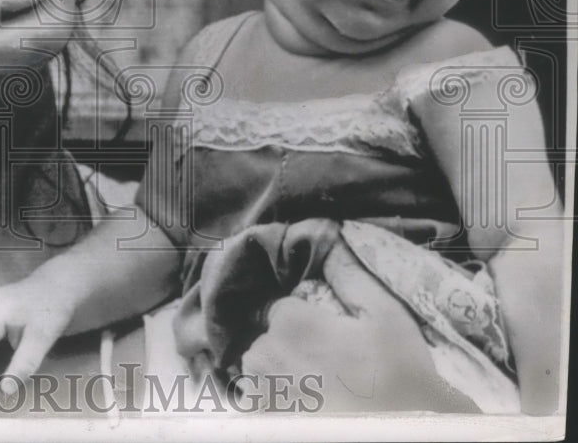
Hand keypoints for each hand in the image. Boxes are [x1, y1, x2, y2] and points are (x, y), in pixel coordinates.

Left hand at [239, 243, 478, 411]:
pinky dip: (279, 401)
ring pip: (263, 368)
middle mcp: (261, 354)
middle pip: (270, 336)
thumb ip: (349, 273)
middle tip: (332, 366)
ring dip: (283, 372)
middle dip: (293, 345)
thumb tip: (328, 237)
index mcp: (288, 322)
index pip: (284, 307)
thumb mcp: (387, 315)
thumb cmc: (398, 378)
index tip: (335, 338)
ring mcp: (258, 393)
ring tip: (321, 389)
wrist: (403, 437)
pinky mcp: (261, 422)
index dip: (310, 320)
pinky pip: (261, 400)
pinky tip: (310, 407)